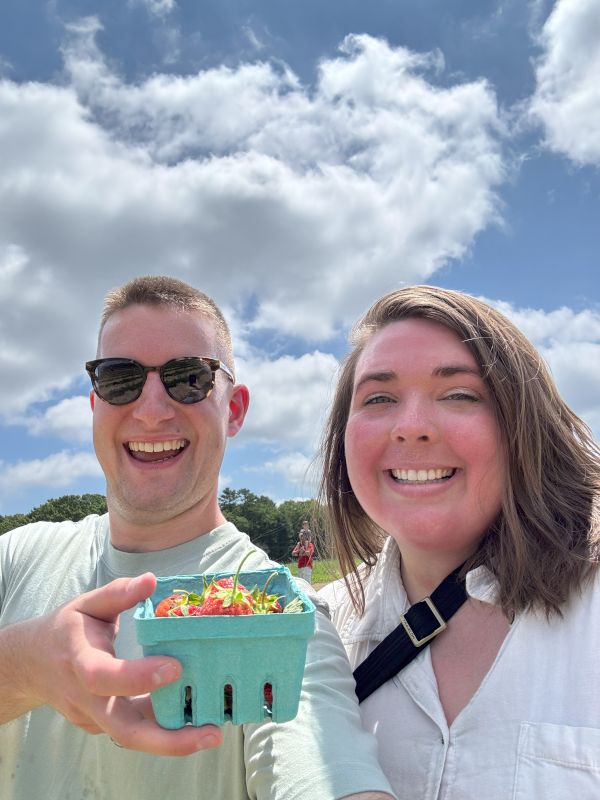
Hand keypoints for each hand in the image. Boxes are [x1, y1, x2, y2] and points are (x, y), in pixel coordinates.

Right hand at [11, 573, 222, 755]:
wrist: (32, 663)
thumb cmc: (67, 628)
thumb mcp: (88, 604)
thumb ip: (118, 593)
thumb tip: (151, 580)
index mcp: (79, 660)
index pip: (102, 676)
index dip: (137, 677)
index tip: (175, 666)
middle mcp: (85, 698)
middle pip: (123, 729)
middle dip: (167, 738)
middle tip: (210, 733)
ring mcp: (92, 717)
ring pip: (131, 737)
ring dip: (172, 741)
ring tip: (211, 734)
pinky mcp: (101, 726)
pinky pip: (133, 731)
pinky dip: (162, 730)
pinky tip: (193, 723)